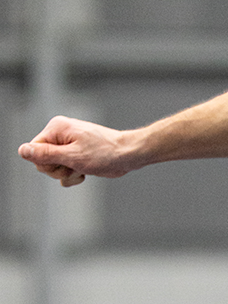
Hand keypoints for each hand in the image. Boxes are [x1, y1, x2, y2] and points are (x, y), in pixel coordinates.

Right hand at [18, 116, 135, 186]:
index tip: (64, 161)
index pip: (33, 151)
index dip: (47, 163)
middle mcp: (60, 134)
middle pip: (43, 161)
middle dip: (58, 169)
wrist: (128, 155)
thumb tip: (23, 150)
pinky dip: (73, 176)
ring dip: (67, 174)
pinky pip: (64, 172)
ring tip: (83, 167)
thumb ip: (45, 155)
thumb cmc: (105, 153)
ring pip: (53, 169)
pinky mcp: (75, 155)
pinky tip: (85, 172)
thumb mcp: (71, 156)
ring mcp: (68, 145)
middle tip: (76, 165)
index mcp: (57, 128)